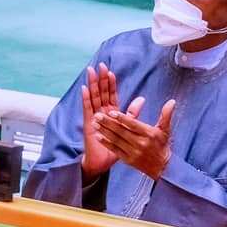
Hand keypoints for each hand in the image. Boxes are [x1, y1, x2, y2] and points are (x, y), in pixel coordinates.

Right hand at [81, 64, 139, 180]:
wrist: (103, 161)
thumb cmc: (115, 146)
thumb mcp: (128, 128)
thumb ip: (133, 113)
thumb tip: (142, 99)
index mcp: (111, 114)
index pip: (111, 95)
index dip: (111, 83)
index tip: (111, 71)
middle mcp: (101, 113)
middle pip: (101, 93)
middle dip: (100, 79)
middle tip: (100, 65)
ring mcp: (94, 117)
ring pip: (93, 97)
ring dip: (92, 84)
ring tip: (91, 71)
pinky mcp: (89, 124)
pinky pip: (87, 109)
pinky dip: (86, 98)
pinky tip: (84, 89)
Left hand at [94, 99, 175, 179]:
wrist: (162, 168)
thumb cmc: (162, 145)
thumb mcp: (165, 130)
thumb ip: (166, 115)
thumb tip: (172, 101)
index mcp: (149, 134)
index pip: (133, 125)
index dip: (122, 118)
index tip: (111, 112)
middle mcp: (140, 143)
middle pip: (122, 132)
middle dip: (108, 123)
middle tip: (97, 115)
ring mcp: (133, 152)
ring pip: (116, 140)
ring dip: (104, 131)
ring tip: (94, 123)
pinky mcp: (128, 160)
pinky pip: (115, 150)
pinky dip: (106, 143)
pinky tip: (98, 136)